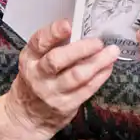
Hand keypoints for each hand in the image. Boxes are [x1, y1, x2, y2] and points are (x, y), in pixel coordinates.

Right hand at [0, 20, 117, 139]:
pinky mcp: (66, 105)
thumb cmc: (37, 81)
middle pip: (57, 60)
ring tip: (112, 52)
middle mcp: (38, 75)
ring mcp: (52, 92)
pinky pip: (87, 89)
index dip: (53, 32)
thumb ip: (54, 46)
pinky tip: (108, 66)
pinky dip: (100, 76)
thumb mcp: (36, 61)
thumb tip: (83, 28)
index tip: (68, 24)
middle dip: (80, 49)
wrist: (27, 116)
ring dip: (97, 62)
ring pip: (76, 76)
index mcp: (30, 59)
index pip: (39, 43)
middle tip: (98, 42)